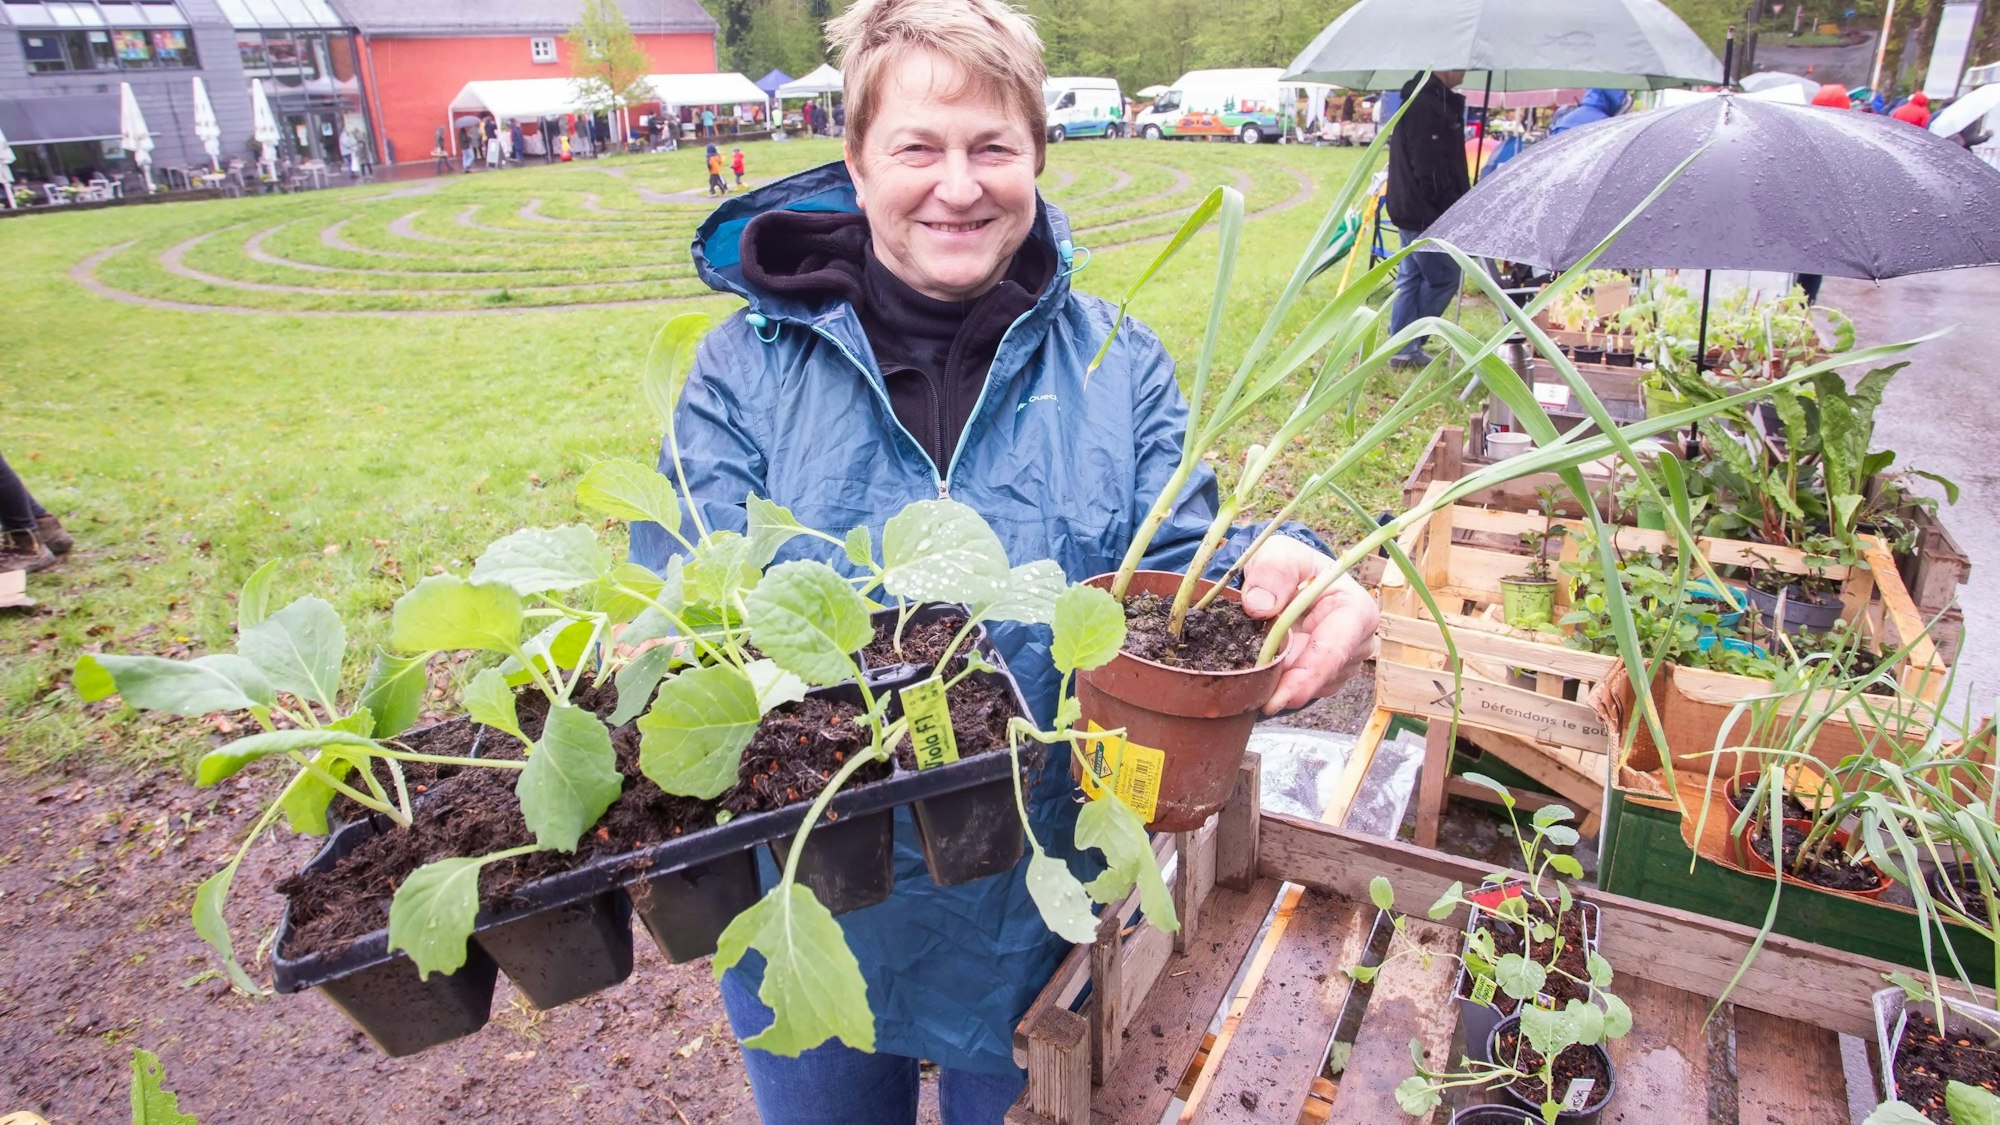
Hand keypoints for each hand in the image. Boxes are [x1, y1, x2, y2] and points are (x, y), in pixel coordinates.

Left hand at [1239, 537, 1379, 714]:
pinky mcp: (1325, 676)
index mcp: (1356, 610)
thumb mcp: (1278, 554)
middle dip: (1283, 684)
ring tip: (1253, 662)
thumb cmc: (1288, 563)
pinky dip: (1279, 683)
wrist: (1285, 575)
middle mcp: (1357, 642)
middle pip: (1320, 676)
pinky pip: (1301, 689)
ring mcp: (1343, 662)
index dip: (1306, 678)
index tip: (1277, 699)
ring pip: (1309, 687)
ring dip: (1279, 681)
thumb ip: (1271, 572)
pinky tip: (1263, 667)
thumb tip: (1259, 606)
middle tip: (1247, 690)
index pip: (1333, 651)